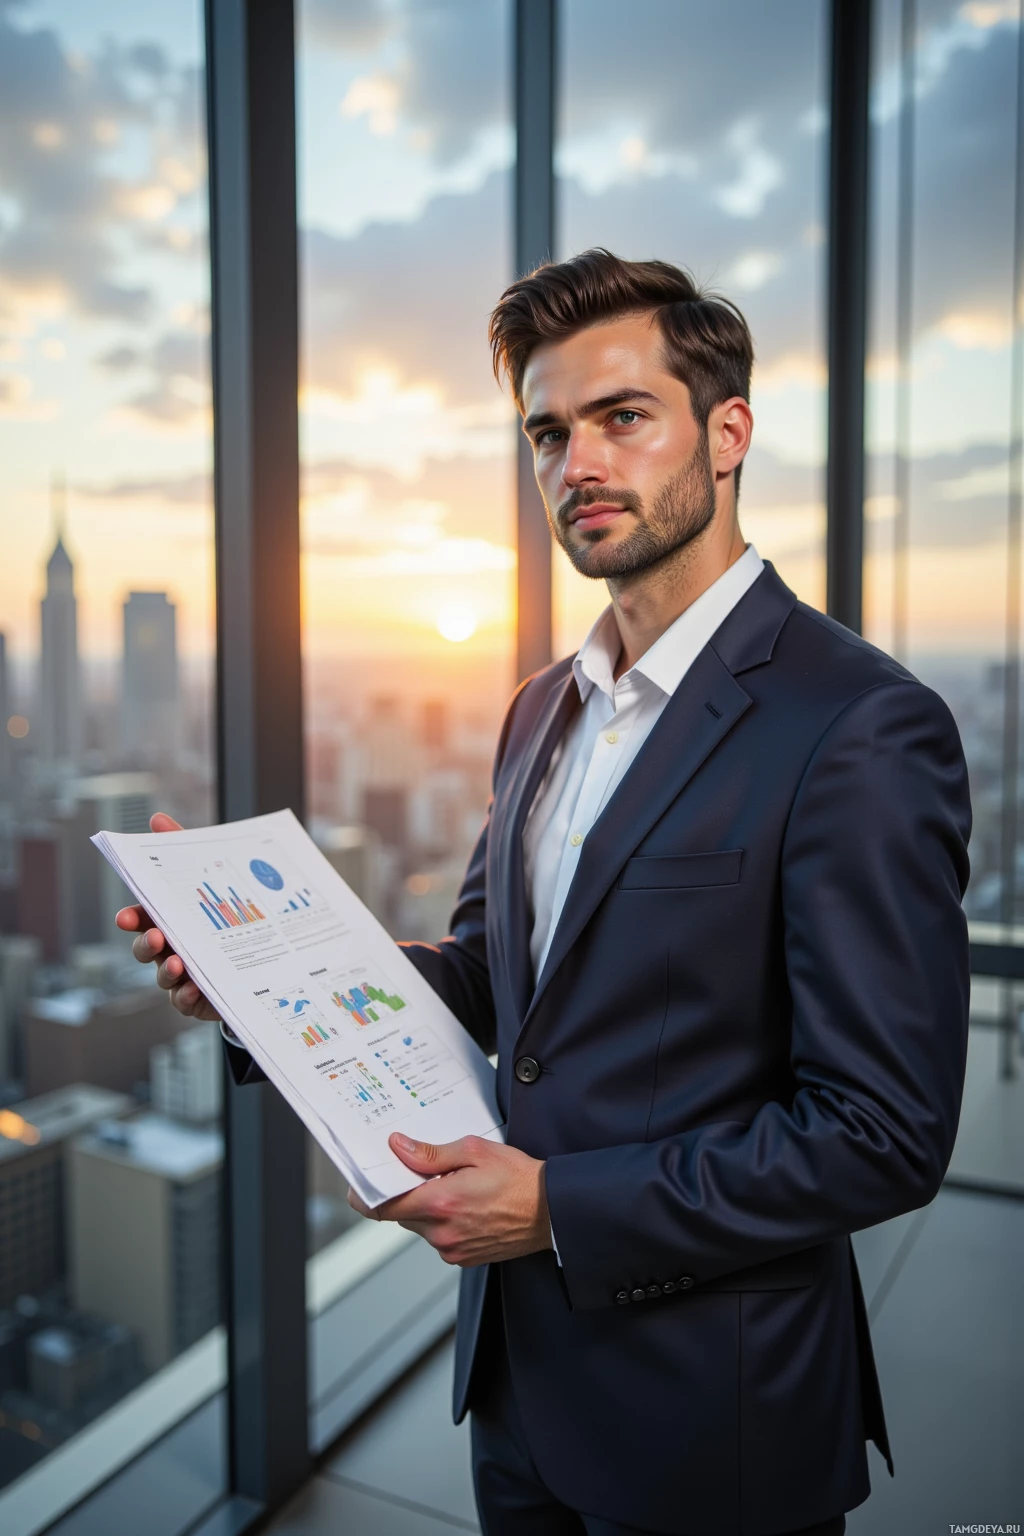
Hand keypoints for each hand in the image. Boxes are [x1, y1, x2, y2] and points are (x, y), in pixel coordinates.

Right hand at [114, 812, 220, 1021]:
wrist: (267, 951)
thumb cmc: (225, 911)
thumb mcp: (210, 876)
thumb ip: (182, 848)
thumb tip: (157, 820)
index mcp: (169, 919)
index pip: (142, 918)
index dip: (130, 918)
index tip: (126, 916)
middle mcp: (171, 948)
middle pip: (146, 948)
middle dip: (146, 943)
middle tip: (158, 937)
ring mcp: (184, 975)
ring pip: (163, 977)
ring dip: (166, 972)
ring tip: (179, 964)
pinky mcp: (200, 998)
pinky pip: (184, 1002)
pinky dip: (186, 996)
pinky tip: (195, 988)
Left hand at [348, 1133, 551, 1266]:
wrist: (552, 1211)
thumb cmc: (519, 1179)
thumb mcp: (474, 1151)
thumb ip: (431, 1153)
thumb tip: (398, 1147)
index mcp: (441, 1203)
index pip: (383, 1207)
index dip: (367, 1195)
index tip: (360, 1185)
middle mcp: (442, 1232)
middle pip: (402, 1214)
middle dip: (408, 1193)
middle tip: (428, 1173)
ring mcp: (452, 1249)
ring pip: (421, 1226)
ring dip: (429, 1207)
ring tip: (458, 1187)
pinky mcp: (462, 1258)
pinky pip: (439, 1238)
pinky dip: (444, 1221)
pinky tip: (468, 1206)